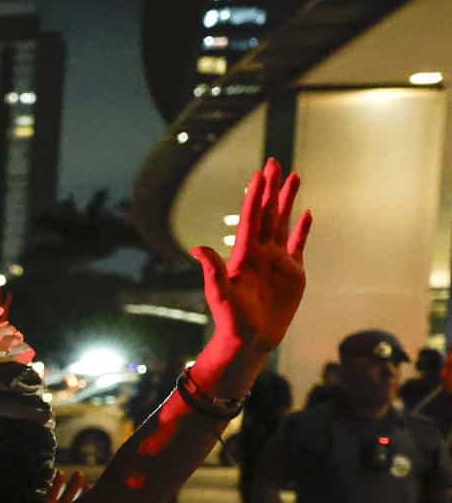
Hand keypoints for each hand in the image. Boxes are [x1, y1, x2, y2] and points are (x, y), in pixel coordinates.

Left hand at [191, 159, 311, 354]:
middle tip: (275, 162)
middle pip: (268, 213)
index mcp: (244, 254)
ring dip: (288, 200)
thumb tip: (196, 248)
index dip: (255, 196)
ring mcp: (278, 261)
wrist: (250, 340)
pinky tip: (306, 213)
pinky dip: (303, 229)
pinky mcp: (293, 273)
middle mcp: (261, 252)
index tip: (259, 174)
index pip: (251, 218)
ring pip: (283, 223)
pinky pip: (299, 245)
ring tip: (294, 177)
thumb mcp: (220, 295)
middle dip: (272, 188)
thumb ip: (212, 271)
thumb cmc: (231, 321)